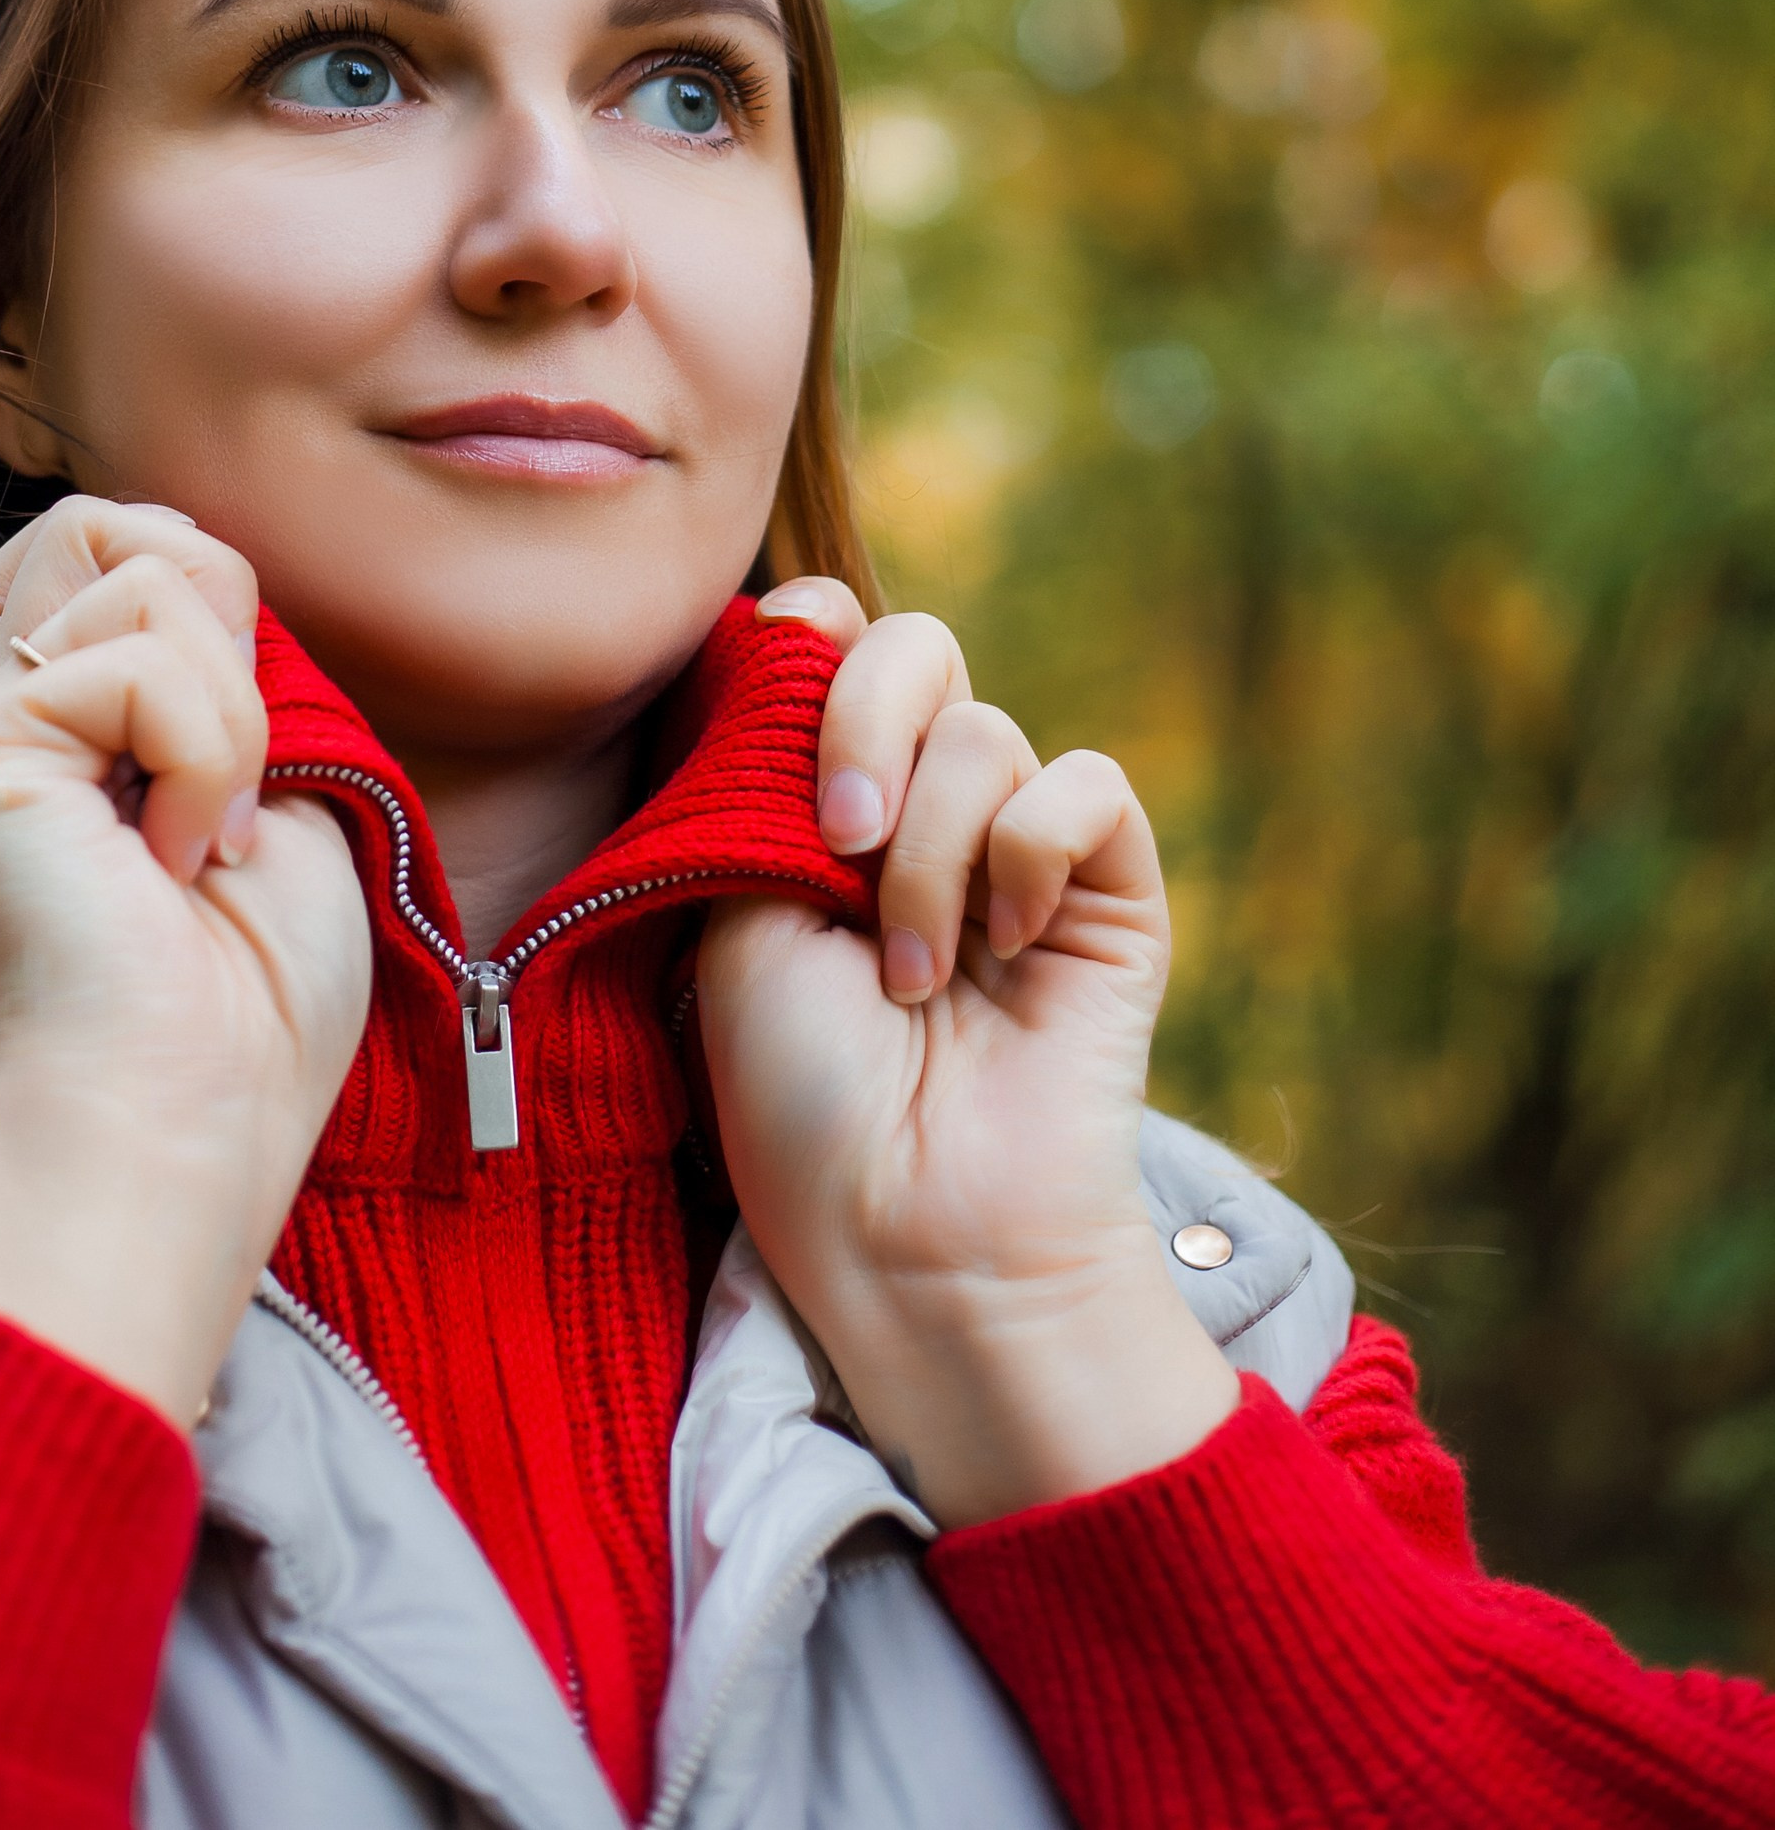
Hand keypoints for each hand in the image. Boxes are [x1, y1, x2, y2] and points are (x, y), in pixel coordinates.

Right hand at [0, 496, 370, 1427]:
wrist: (199, 1114)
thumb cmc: (256, 996)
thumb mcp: (282, 784)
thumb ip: (228, 667)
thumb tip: (198, 564)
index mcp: (77, 721)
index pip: (114, 543)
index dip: (206, 592)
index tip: (242, 747)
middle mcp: (11, 712)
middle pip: (95, 520)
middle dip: (209, 602)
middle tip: (225, 758)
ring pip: (131, 565)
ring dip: (225, 702)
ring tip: (203, 829)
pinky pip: (131, 660)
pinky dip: (201, 752)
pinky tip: (172, 859)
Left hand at [697, 581, 1233, 1523]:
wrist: (905, 1229)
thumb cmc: (798, 1094)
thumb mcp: (734, 904)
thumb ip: (763, 760)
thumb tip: (794, 617)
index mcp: (822, 807)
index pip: (831, 641)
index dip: (808, 636)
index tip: (774, 678)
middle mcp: (924, 811)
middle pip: (914, 645)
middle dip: (863, 716)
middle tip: (837, 836)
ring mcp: (1019, 849)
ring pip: (985, 731)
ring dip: (931, 852)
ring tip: (912, 976)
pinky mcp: (1111, 892)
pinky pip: (1085, 787)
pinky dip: (1028, 851)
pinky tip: (1003, 945)